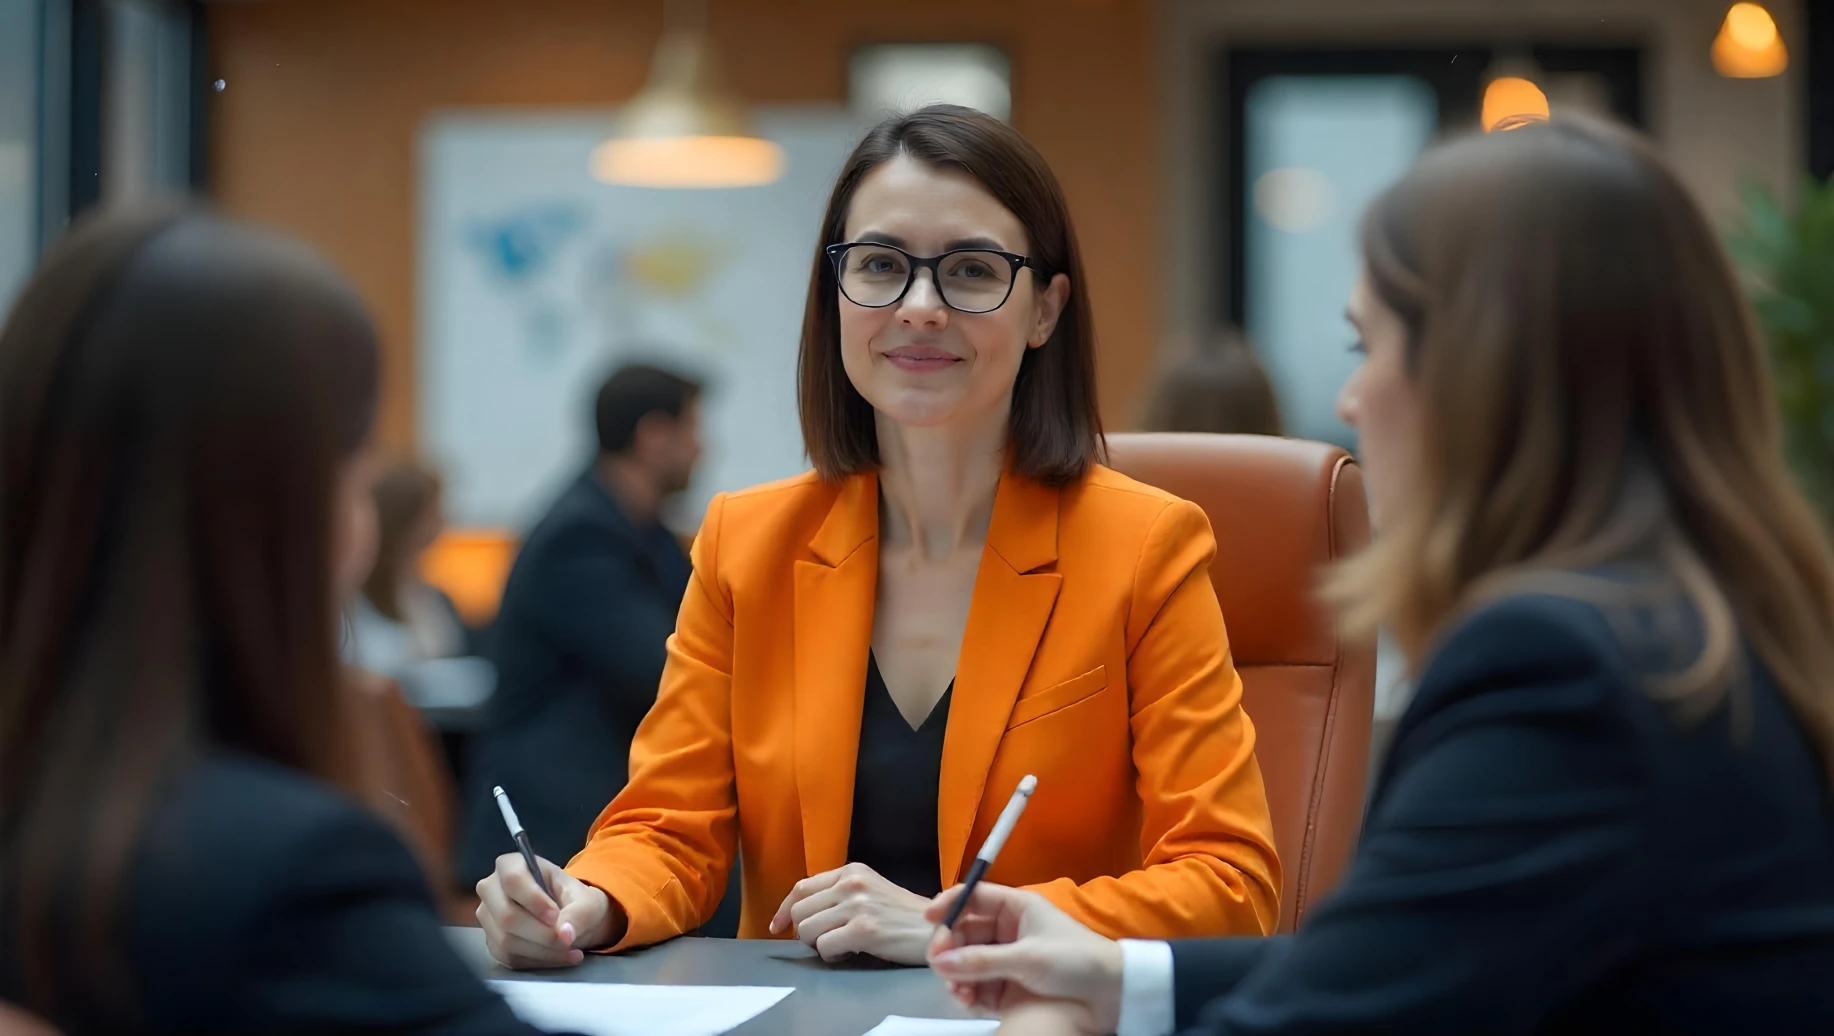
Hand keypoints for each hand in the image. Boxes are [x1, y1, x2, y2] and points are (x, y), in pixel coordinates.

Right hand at [476, 853, 621, 968]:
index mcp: (512, 865)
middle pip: (507, 915)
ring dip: (542, 951)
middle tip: (567, 940)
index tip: (556, 917)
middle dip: (541, 934)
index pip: (513, 880)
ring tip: (570, 951)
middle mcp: (491, 889)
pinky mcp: (492, 942)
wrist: (570, 919)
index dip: (534, 901)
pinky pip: (509, 958)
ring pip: (507, 940)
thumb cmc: (575, 901)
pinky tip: (559, 958)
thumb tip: (565, 934)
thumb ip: (579, 913)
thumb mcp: (587, 901)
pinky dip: (537, 961)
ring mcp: (488, 917)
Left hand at [769, 862, 934, 963]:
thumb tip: (799, 912)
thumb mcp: (871, 890)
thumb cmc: (904, 916)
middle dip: (805, 931)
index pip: (801, 887)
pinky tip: (851, 952)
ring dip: (819, 944)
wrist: (939, 929)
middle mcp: (851, 883)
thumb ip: (839, 894)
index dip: (784, 909)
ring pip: (806, 930)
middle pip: (799, 911)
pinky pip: (824, 947)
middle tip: (826, 940)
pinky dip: (832, 955)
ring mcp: (857, 906)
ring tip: (842, 945)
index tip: (776, 926)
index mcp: (852, 871)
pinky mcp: (863, 929)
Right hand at [924, 883, 1123, 1033]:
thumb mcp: (1028, 958)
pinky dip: (970, 991)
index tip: (928, 920)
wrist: (1113, 993)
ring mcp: (1009, 956)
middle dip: (949, 949)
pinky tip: (968, 1001)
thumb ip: (982, 961)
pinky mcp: (1011, 982)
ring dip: (957, 974)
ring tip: (958, 993)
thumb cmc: (1076, 962)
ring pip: (969, 959)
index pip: (973, 897)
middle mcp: (1009, 928)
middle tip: (939, 967)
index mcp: (1016, 907)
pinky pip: (980, 982)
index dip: (948, 904)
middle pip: (965, 931)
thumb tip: (941, 962)